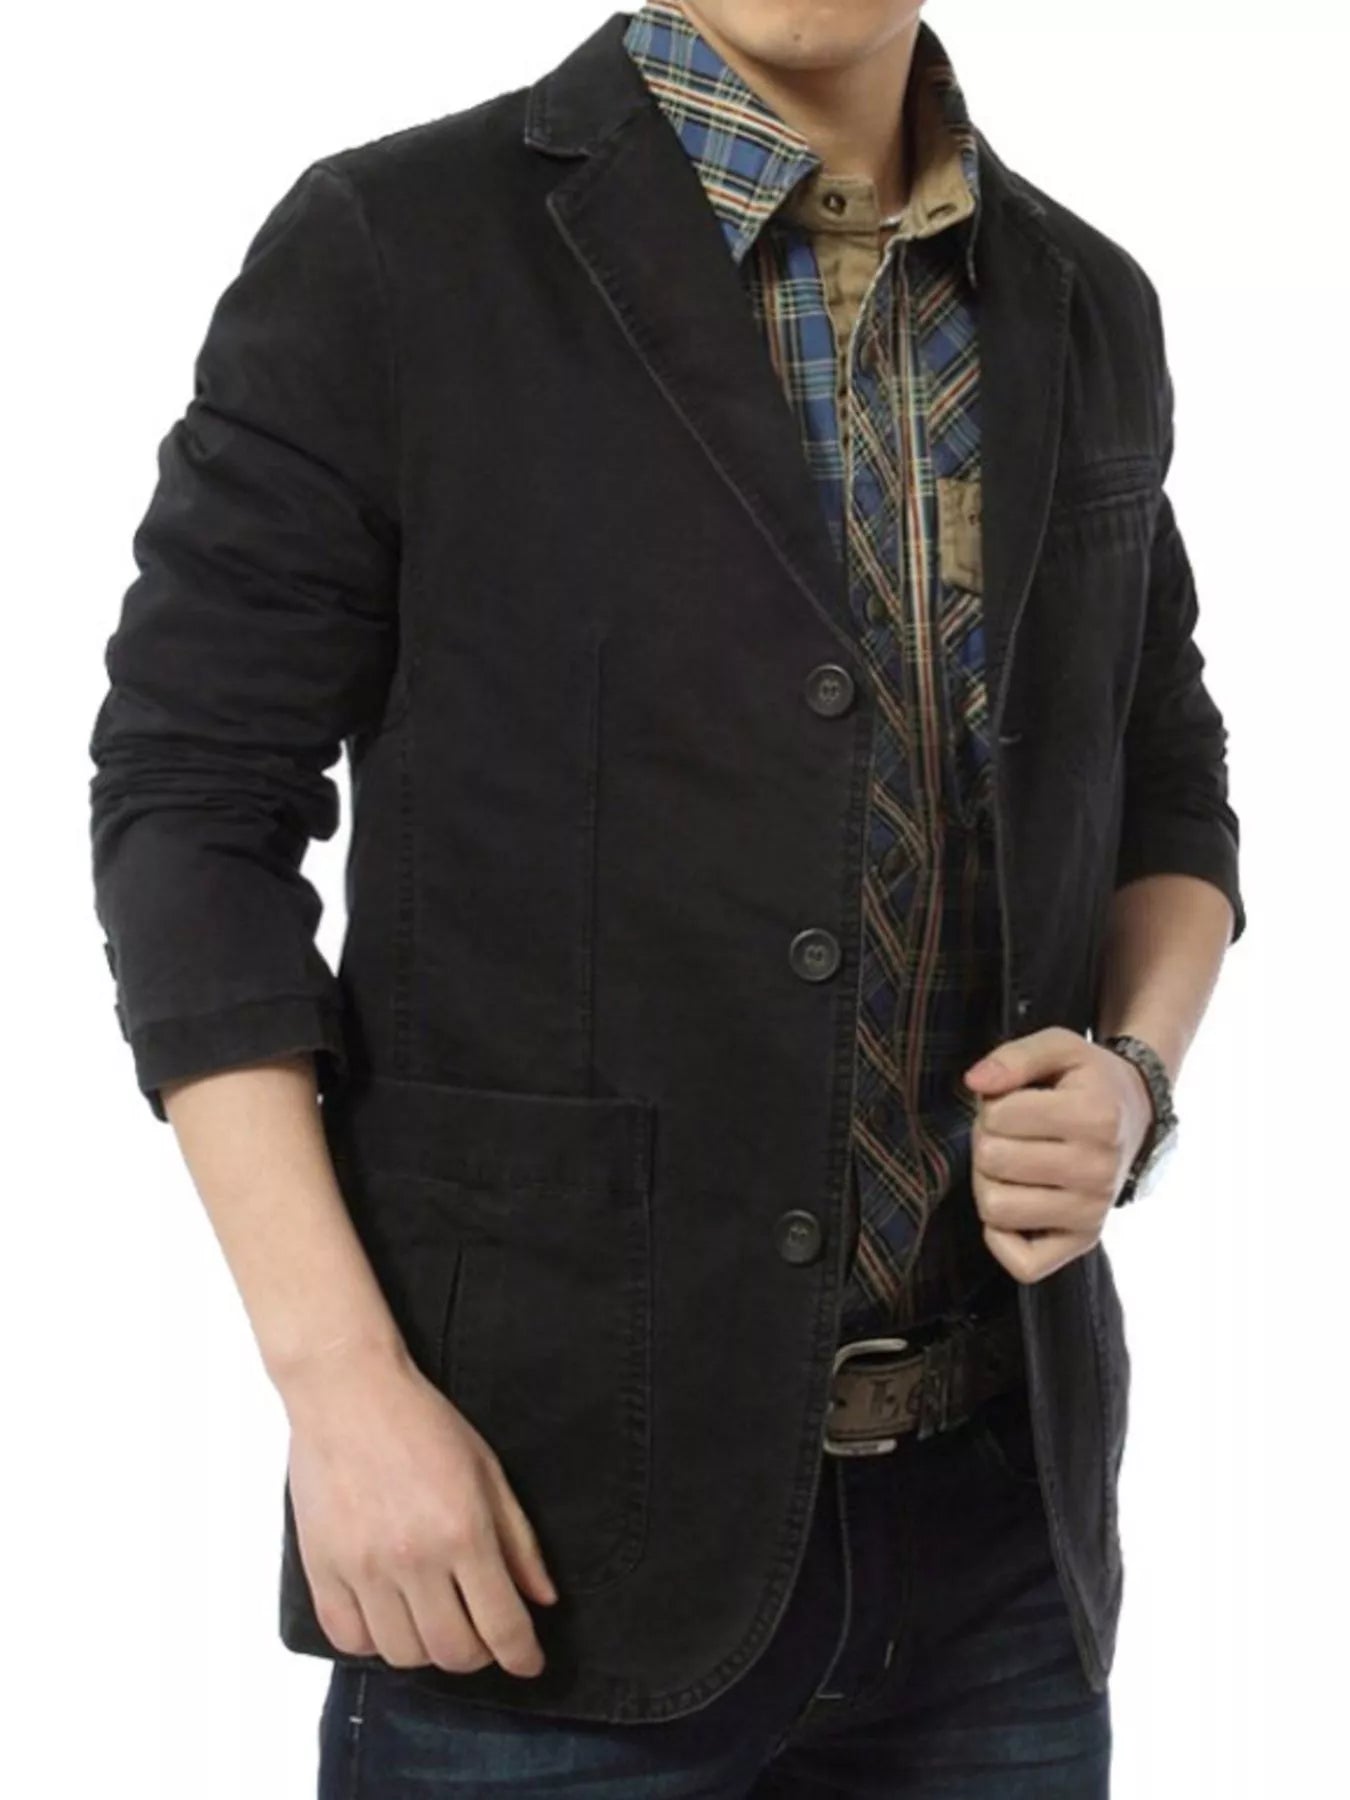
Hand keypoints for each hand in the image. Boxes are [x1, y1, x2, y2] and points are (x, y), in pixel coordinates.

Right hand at [280, 1340, 557, 1675]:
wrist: (348, 1392)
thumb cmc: (422, 1422)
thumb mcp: (487, 1470)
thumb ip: (518, 1540)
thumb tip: (543, 1598)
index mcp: (463, 1530)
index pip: (502, 1625)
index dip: (522, 1656)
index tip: (529, 1663)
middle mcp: (413, 1558)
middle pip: (454, 1652)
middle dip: (480, 1654)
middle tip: (483, 1636)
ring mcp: (363, 1568)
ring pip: (403, 1655)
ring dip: (428, 1650)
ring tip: (436, 1621)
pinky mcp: (322, 1569)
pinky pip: (350, 1640)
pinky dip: (375, 1642)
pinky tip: (390, 1616)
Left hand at [962, 1027, 1154, 1283]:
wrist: (1134, 1117)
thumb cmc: (1086, 1082)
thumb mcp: (1058, 1047)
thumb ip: (1014, 1056)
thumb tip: (975, 1082)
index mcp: (1095, 1117)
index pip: (998, 1116)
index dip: (993, 1105)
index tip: (1014, 1103)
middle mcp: (1098, 1170)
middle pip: (991, 1161)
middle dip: (987, 1141)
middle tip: (1010, 1134)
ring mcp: (1093, 1212)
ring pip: (995, 1210)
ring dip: (988, 1183)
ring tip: (1012, 1164)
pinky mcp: (1084, 1243)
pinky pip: (1022, 1263)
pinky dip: (1003, 1237)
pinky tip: (1016, 1201)